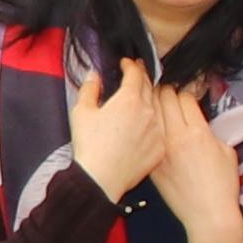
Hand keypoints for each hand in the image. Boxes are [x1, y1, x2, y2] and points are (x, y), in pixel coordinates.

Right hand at [66, 53, 178, 200]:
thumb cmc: (90, 145)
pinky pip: (161, 129)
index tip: (126, 63)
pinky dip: (154, 122)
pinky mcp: (160, 147)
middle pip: (150, 87)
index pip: (136, 73)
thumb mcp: (82, 112)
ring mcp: (158, 130)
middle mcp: (148, 111)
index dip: (131, 65)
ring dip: (150, 100)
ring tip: (141, 100)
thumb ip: (89, 88)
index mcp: (129, 99)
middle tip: (136, 76)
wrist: (101, 179)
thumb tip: (94, 75)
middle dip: (142, 79)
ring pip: (157, 107)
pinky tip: (145, 125)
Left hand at [140, 81, 242, 242]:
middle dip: (164, 88)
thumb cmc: (223, 185)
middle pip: (162, 98)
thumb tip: (198, 119)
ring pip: (149, 114)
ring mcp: (160, 150)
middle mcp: (175, 137)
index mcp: (197, 132)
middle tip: (165, 85)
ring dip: (150, 101)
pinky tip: (146, 121)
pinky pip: (145, 135)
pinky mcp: (151, 163)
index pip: (183, 95)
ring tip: (150, 95)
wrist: (208, 216)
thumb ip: (210, 130)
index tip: (186, 86)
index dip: (185, 87)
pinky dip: (145, 125)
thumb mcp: (225, 150)